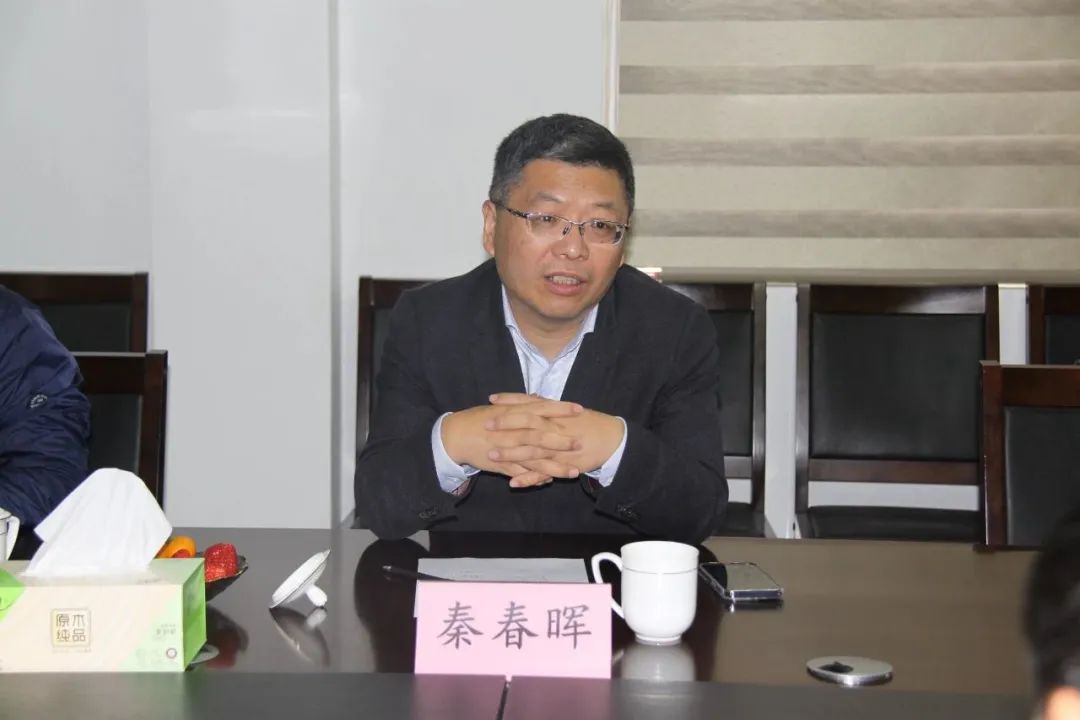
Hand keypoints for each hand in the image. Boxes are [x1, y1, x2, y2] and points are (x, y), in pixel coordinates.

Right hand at [441, 399, 583, 485]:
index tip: (580, 409)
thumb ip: (522, 404)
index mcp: (514, 412)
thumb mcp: (501, 407)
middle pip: (541, 435)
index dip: (561, 409)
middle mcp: (513, 430)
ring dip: (555, 466)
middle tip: (581, 443)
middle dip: (562, 440)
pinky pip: (521, 473)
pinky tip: (549, 482)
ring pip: (535, 459)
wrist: (456, 435)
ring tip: (574, 472)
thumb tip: (539, 397)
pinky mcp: (502, 465)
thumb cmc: (479, 418)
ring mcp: (508, 449)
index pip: (542, 408)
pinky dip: (534, 478)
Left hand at [487, 394, 624, 485]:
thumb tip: (531, 397)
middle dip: (505, 424)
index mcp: (556, 414)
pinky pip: (544, 473)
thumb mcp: (568, 411)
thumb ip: (548, 406)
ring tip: (491, 456)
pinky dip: (529, 479)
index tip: (492, 399)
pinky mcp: (563, 465)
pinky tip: (513, 483)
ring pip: (532, 450)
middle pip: (527, 424)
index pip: (530, 404)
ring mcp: (558, 448)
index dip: (510, 401)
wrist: (613, 440)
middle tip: (486, 424)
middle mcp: (555, 428)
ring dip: (511, 454)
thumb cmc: (590, 423)